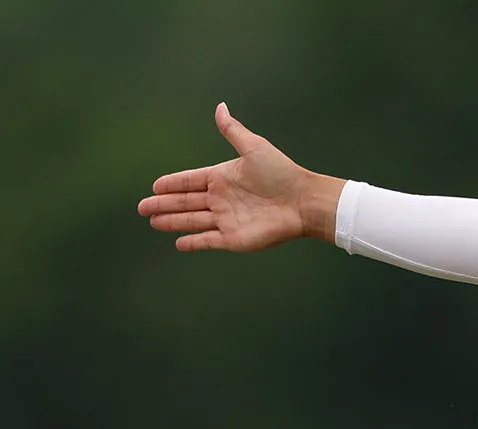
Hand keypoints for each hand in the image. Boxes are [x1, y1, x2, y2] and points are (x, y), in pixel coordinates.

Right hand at [138, 103, 342, 252]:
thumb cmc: (282, 173)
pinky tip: (178, 243)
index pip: (190, 181)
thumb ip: (233, 130)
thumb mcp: (253, 147)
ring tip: (153, 222)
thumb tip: (220, 106)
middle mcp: (222, 199)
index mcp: (222, 178)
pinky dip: (193, 243)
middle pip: (186, 202)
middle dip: (163, 204)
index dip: (172, 184)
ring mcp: (227, 220)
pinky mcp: (234, 239)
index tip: (154, 186)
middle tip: (142, 208)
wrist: (304, 202)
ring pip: (192, 221)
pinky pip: (208, 241)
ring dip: (172, 222)